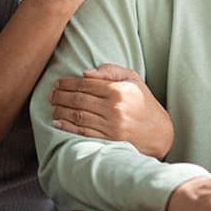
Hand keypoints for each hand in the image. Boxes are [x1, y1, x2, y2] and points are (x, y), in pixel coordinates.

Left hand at [48, 63, 173, 158]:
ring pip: (77, 115)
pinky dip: (67, 126)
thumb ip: (111, 71)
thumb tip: (85, 73)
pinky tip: (58, 121)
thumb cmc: (144, 102)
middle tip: (51, 94)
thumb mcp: (134, 79)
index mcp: (118, 90)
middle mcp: (113, 108)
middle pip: (78, 100)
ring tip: (53, 106)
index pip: (85, 84)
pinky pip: (82, 132)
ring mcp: (110, 125)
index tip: (58, 83)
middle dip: (60, 96)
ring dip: (60, 110)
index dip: (67, 83)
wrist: (158, 132)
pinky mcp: (107, 139)